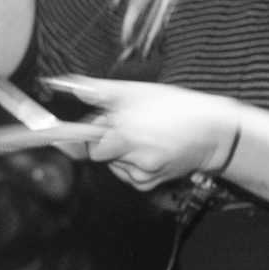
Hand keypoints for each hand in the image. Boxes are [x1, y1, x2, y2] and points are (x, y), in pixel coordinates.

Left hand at [46, 75, 236, 190]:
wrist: (216, 132)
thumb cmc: (177, 107)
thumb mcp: (137, 92)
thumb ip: (100, 92)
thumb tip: (66, 85)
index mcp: (130, 136)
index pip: (90, 143)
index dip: (74, 137)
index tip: (52, 137)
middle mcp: (135, 160)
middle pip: (98, 152)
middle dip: (104, 136)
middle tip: (124, 121)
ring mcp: (142, 174)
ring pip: (111, 161)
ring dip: (119, 148)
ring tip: (144, 132)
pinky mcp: (147, 184)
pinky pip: (124, 172)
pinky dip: (129, 161)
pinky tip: (148, 149)